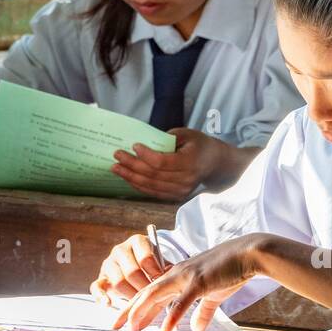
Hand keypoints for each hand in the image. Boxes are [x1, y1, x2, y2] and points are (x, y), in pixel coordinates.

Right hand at [90, 232, 170, 305]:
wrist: (138, 266)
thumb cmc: (153, 265)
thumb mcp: (161, 262)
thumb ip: (166, 268)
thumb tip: (173, 279)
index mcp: (137, 242)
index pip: (145, 257)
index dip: (154, 272)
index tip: (160, 283)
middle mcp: (120, 250)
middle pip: (132, 272)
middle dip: (143, 287)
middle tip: (153, 298)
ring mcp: (109, 263)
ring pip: (118, 281)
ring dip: (130, 295)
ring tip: (141, 303)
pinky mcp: (101, 278)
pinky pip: (96, 287)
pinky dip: (101, 296)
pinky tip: (108, 304)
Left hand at [112, 129, 236, 200]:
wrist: (215, 164)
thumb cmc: (199, 145)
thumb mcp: (187, 134)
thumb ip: (167, 138)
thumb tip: (143, 142)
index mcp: (190, 162)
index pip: (162, 162)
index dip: (146, 155)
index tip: (133, 145)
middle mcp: (186, 180)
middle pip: (153, 175)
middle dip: (132, 165)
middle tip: (117, 155)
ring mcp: (181, 191)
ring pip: (151, 186)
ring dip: (131, 177)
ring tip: (116, 168)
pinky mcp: (176, 196)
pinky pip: (153, 192)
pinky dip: (139, 185)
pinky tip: (127, 177)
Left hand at [112, 234, 264, 330]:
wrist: (247, 255)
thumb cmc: (230, 272)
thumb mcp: (214, 295)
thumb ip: (202, 312)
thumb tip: (197, 329)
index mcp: (177, 276)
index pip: (150, 292)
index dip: (135, 306)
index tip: (124, 321)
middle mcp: (176, 275)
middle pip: (145, 293)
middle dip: (128, 310)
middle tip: (113, 326)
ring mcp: (185, 277)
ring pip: (155, 295)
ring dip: (141, 313)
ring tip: (131, 330)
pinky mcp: (198, 283)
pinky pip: (180, 304)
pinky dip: (170, 320)